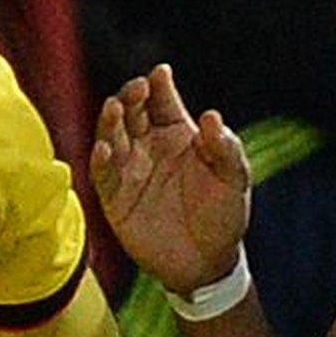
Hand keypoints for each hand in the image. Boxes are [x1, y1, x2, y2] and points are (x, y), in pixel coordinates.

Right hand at [89, 64, 249, 293]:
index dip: (159, 85)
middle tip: (137, 89)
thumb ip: (225, 148)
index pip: (163, 100)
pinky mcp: (114, 197)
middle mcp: (148, 145)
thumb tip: (211, 116)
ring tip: (114, 108)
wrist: (207, 262)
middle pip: (132, 111)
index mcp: (176, 132)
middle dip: (131, 97)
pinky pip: (103, 175)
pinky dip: (101, 160)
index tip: (161, 74)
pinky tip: (104, 149)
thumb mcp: (234, 179)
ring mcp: (129, 169)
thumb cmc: (223, 214)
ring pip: (111, 137)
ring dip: (110, 121)